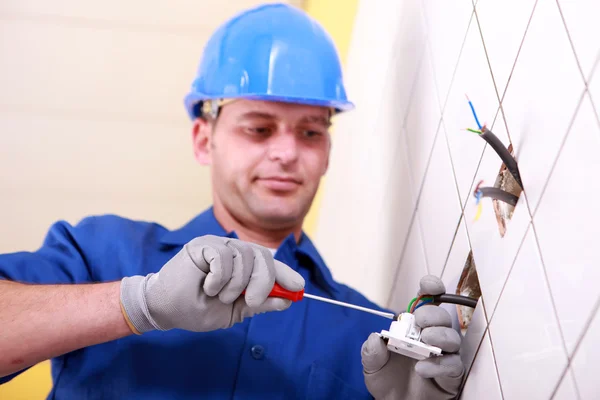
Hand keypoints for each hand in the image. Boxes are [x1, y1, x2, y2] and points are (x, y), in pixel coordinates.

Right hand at [119, 235, 304, 332]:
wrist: (165, 310)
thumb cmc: (198, 309)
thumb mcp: (234, 311)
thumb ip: (259, 303)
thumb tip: (287, 300)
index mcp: (243, 266)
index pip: (269, 264)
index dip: (285, 274)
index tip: (298, 287)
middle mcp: (233, 251)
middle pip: (262, 256)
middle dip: (263, 281)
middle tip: (252, 301)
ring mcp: (218, 245)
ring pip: (245, 256)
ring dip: (236, 283)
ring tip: (219, 296)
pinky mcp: (202, 244)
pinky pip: (224, 256)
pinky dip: (220, 277)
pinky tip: (208, 287)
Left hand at [361, 275, 463, 399]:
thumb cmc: (386, 379)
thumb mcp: (371, 364)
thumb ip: (371, 350)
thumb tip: (376, 338)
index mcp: (414, 326)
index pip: (428, 301)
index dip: (431, 288)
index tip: (429, 286)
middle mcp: (432, 336)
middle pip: (443, 317)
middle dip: (432, 315)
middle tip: (420, 322)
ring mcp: (444, 354)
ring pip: (453, 338)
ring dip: (440, 336)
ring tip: (425, 342)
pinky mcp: (451, 375)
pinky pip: (454, 365)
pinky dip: (439, 365)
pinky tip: (422, 368)